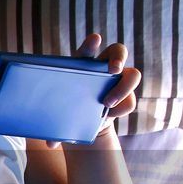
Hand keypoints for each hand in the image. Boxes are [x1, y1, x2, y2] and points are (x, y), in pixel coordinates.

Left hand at [44, 33, 140, 148]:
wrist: (83, 122)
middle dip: (118, 57)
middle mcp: (103, 68)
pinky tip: (110, 115)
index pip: (88, 49)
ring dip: (123, 88)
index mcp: (82, 64)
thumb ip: (52, 122)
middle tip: (112, 69)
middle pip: (119, 51)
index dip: (91, 43)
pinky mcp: (126, 97)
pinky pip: (131, 100)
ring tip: (107, 103)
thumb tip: (50, 144)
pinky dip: (122, 109)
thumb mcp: (58, 112)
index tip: (94, 39)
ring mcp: (118, 81)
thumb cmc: (66, 109)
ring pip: (133, 74)